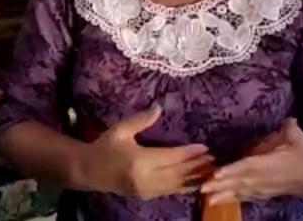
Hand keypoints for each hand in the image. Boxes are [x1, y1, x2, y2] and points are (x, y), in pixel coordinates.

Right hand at [78, 106, 213, 199]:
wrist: (88, 171)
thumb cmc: (105, 147)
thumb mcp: (120, 130)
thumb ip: (140, 119)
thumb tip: (159, 107)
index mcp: (140, 161)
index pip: (171, 157)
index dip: (189, 153)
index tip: (205, 147)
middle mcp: (145, 178)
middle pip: (178, 173)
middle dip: (197, 166)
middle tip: (214, 158)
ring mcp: (146, 190)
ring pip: (176, 185)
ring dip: (194, 178)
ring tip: (210, 170)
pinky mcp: (146, 196)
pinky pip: (169, 192)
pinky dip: (184, 187)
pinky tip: (195, 181)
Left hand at [200, 118, 302, 204]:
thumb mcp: (298, 136)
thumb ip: (289, 126)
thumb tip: (287, 119)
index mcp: (271, 164)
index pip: (249, 166)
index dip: (233, 170)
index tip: (218, 173)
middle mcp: (265, 178)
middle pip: (240, 182)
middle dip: (221, 185)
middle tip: (203, 187)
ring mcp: (264, 187)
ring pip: (241, 192)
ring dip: (224, 195)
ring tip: (206, 198)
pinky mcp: (263, 193)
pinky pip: (246, 196)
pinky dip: (232, 199)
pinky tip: (218, 201)